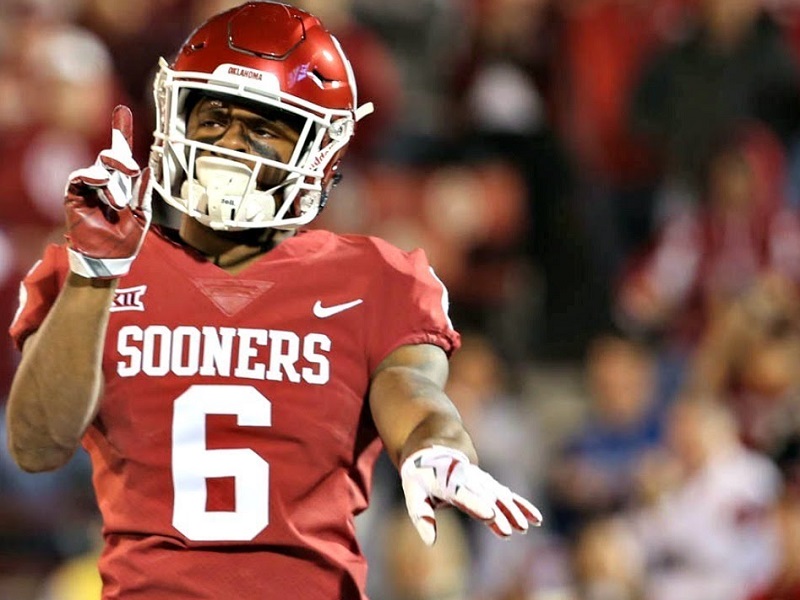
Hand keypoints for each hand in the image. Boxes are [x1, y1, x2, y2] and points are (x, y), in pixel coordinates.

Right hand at [65, 105, 151, 278]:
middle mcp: (105, 181)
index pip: (121, 154)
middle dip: (121, 157)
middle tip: (132, 170)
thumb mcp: (143, 214)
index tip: (123, 112)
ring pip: (99, 167)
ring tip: (119, 202)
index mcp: (123, 183)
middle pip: (110, 156)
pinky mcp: (74, 195)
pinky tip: (101, 183)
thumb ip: (144, 192)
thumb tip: (147, 169)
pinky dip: (92, 176)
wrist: (111, 259)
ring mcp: (89, 187)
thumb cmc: (127, 238)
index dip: (121, 132)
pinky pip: (80, 177)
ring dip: (112, 182)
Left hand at [400, 445, 541, 545]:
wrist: (437, 445)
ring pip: (500, 496)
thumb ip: (422, 516)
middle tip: (512, 530)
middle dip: (500, 512)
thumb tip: (430, 542)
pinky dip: (520, 505)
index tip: (490, 515)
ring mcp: (481, 481)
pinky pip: (507, 496)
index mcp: (449, 482)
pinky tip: (535, 519)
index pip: (464, 494)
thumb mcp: (414, 492)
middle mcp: (469, 480)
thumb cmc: (422, 473)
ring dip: (513, 511)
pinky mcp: (489, 485)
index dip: (477, 504)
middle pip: (487, 497)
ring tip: (525, 527)